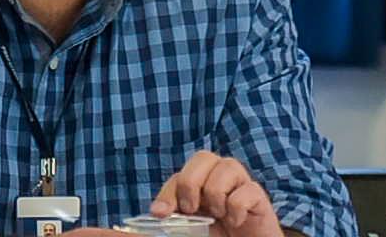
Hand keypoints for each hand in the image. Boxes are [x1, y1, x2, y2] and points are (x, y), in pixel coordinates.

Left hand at [150, 151, 282, 236]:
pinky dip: (237, 209)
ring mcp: (241, 185)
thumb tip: (127, 231)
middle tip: (192, 210)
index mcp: (199, 189)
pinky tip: (236, 222)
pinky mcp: (259, 197)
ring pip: (227, 165)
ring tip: (219, 216)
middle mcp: (219, 180)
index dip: (168, 192)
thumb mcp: (185, 232)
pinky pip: (247, 190)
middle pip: (203, 157)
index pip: (179, 176)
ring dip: (216, 194)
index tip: (160, 213)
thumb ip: (166, 225)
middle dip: (191, 182)